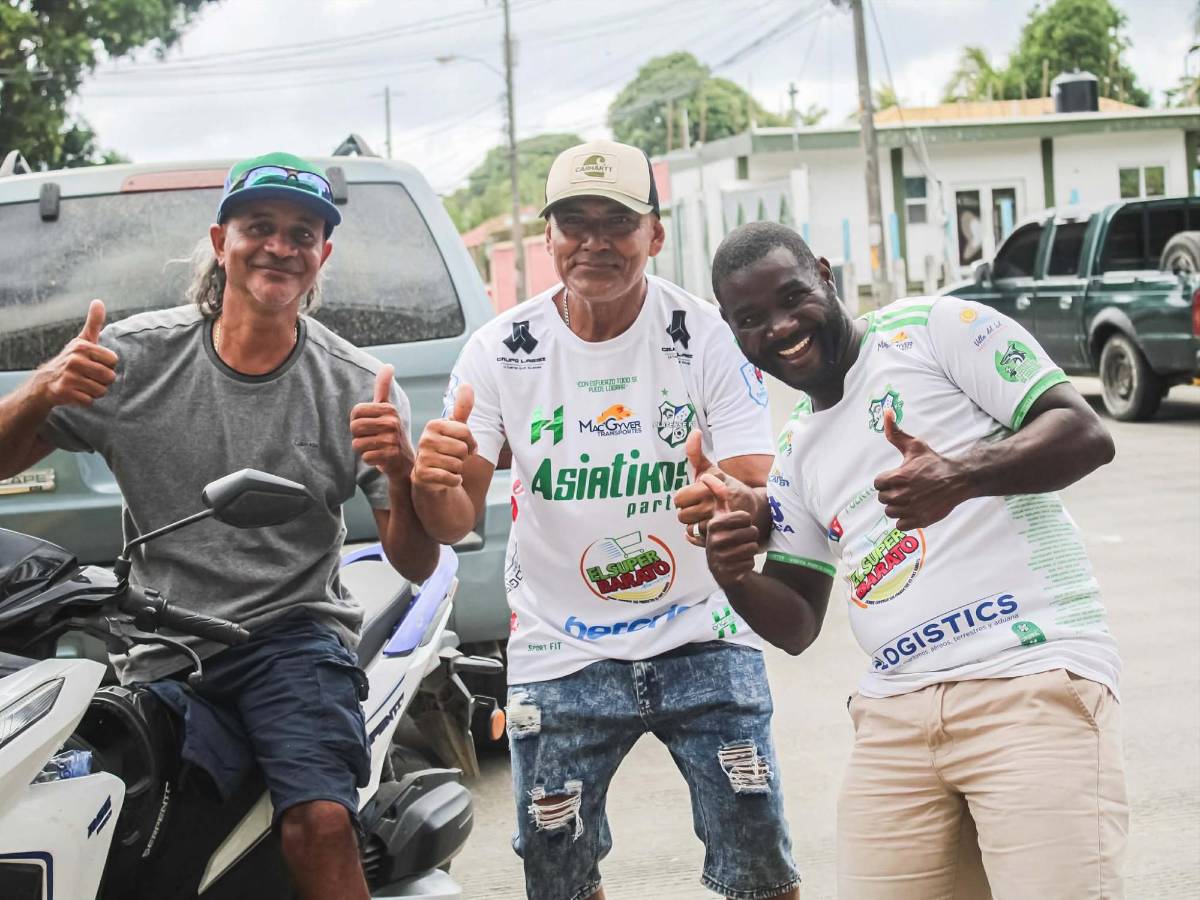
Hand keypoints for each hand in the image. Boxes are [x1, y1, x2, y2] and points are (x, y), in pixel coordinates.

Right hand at [34, 299, 117, 408]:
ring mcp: (68, 376)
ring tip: (82, 384)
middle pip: (110, 377)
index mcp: (82, 347)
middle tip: (88, 376)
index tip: (94, 363)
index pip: (113, 360)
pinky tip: (75, 393)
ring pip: (101, 391)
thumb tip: (98, 301)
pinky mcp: (64, 392)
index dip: (107, 365)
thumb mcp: (83, 340)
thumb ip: (94, 322)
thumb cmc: (72, 360)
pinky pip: (89, 401)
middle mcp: (74, 360)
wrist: (45, 382)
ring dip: (94, 391)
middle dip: (102, 380)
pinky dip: (85, 400)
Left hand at [350, 365, 413, 478]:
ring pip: (357, 444)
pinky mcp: (390, 456)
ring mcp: (392, 439)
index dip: (356, 421)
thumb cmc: (391, 433)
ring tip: (377, 447)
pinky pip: (365, 457)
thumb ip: (384, 387)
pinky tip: (381, 457)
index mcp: (389, 409)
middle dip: (359, 436)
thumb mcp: (388, 409)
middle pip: (354, 428)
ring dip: (364, 449)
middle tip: (373, 438)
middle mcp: (392, 422)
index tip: (369, 426)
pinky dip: (369, 459)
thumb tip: (388, 365)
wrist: (405, 461)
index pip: (355, 412)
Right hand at [412, 383, 477, 490]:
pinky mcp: (422, 475)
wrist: (431, 479)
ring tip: (447, 468)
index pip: (465, 432)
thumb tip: (467, 385)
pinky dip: (454, 481)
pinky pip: (451, 478)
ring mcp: (422, 457)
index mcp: (433, 425)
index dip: (471, 442)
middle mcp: (425, 439)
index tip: (463, 446)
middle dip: (463, 458)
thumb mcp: (454, 430)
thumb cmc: (445, 451)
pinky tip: (447, 479)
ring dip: (458, 470)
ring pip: (457, 464)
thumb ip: (462, 409)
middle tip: (453, 459)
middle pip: (462, 449)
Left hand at [674, 430, 753, 546]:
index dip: (683, 497)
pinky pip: (697, 539)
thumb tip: (694, 432)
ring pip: (689, 528)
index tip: (693, 494)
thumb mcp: (712, 468)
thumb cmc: (727, 486)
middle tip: (695, 506)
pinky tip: (704, 526)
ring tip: (701, 516)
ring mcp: (719, 522)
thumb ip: (696, 453)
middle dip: (686, 511)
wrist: (753, 506)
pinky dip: (697, 535)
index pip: (680, 498)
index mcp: (711, 486)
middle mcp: (715, 504)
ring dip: (692, 523)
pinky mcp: (722, 536)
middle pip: (682, 515)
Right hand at [700, 472, 759, 589]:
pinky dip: (748, 563)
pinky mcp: (727, 573)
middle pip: (751, 532)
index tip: (738, 524)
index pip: (745, 516)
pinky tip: (738, 563)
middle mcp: (713, 541)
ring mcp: (719, 558)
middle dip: (751, 535)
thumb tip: (707, 476)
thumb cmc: (724, 536)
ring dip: (750, 549)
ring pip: (752, 547)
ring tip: (739, 550)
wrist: (723, 568)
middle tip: (740, 539)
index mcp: (713, 524)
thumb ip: (717, 495)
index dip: (746, 520)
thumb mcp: (720, 515)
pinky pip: (750, 562)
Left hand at [873, 410, 970, 530]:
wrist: (958, 479)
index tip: (896, 478)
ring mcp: (911, 509)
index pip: (877, 483)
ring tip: (909, 498)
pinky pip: (900, 525)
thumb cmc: (934, 463)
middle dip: (891, 493)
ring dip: (896, 506)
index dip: (885, 480)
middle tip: (904, 487)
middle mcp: (903, 495)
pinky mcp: (919, 520)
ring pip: (890, 512)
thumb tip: (886, 414)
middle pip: (883, 498)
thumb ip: (897, 433)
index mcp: (899, 477)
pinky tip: (913, 509)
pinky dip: (904, 519)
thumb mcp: (915, 446)